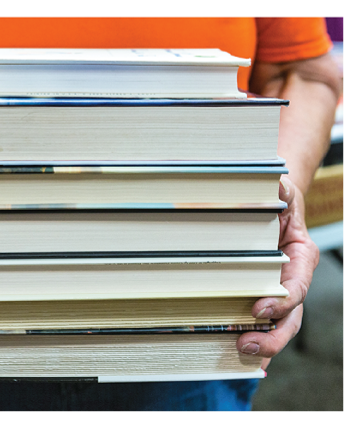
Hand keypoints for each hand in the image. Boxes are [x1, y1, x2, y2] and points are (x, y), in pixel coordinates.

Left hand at [237, 176, 317, 363]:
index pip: (296, 287)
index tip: (258, 309)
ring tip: (241, 352)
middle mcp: (292, 279)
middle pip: (290, 317)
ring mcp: (278, 290)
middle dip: (272, 336)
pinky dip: (254, 338)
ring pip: (278, 325)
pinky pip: (261, 320)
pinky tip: (237, 355)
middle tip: (247, 344)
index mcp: (301, 257)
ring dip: (263, 343)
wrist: (273, 202)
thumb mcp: (279, 189)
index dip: (280, 302)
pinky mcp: (261, 293)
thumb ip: (279, 190)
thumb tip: (276, 183)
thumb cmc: (277, 197)